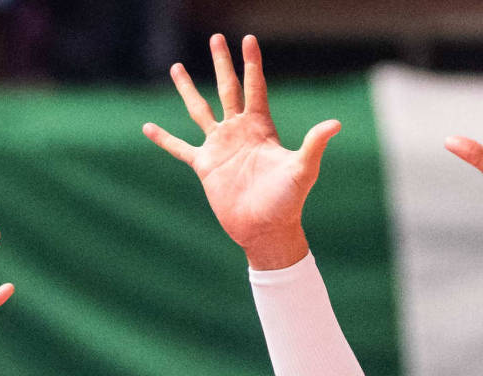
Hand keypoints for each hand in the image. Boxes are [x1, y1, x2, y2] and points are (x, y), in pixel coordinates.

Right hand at [144, 33, 338, 271]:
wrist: (265, 229)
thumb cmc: (288, 201)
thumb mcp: (303, 169)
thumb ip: (314, 144)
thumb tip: (334, 124)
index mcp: (261, 127)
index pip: (255, 86)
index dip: (252, 63)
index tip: (248, 39)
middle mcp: (239, 131)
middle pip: (228, 88)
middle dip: (222, 63)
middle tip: (216, 38)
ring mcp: (220, 147)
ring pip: (200, 110)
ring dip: (188, 89)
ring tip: (176, 67)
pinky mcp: (205, 167)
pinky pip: (180, 148)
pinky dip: (164, 139)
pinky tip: (148, 127)